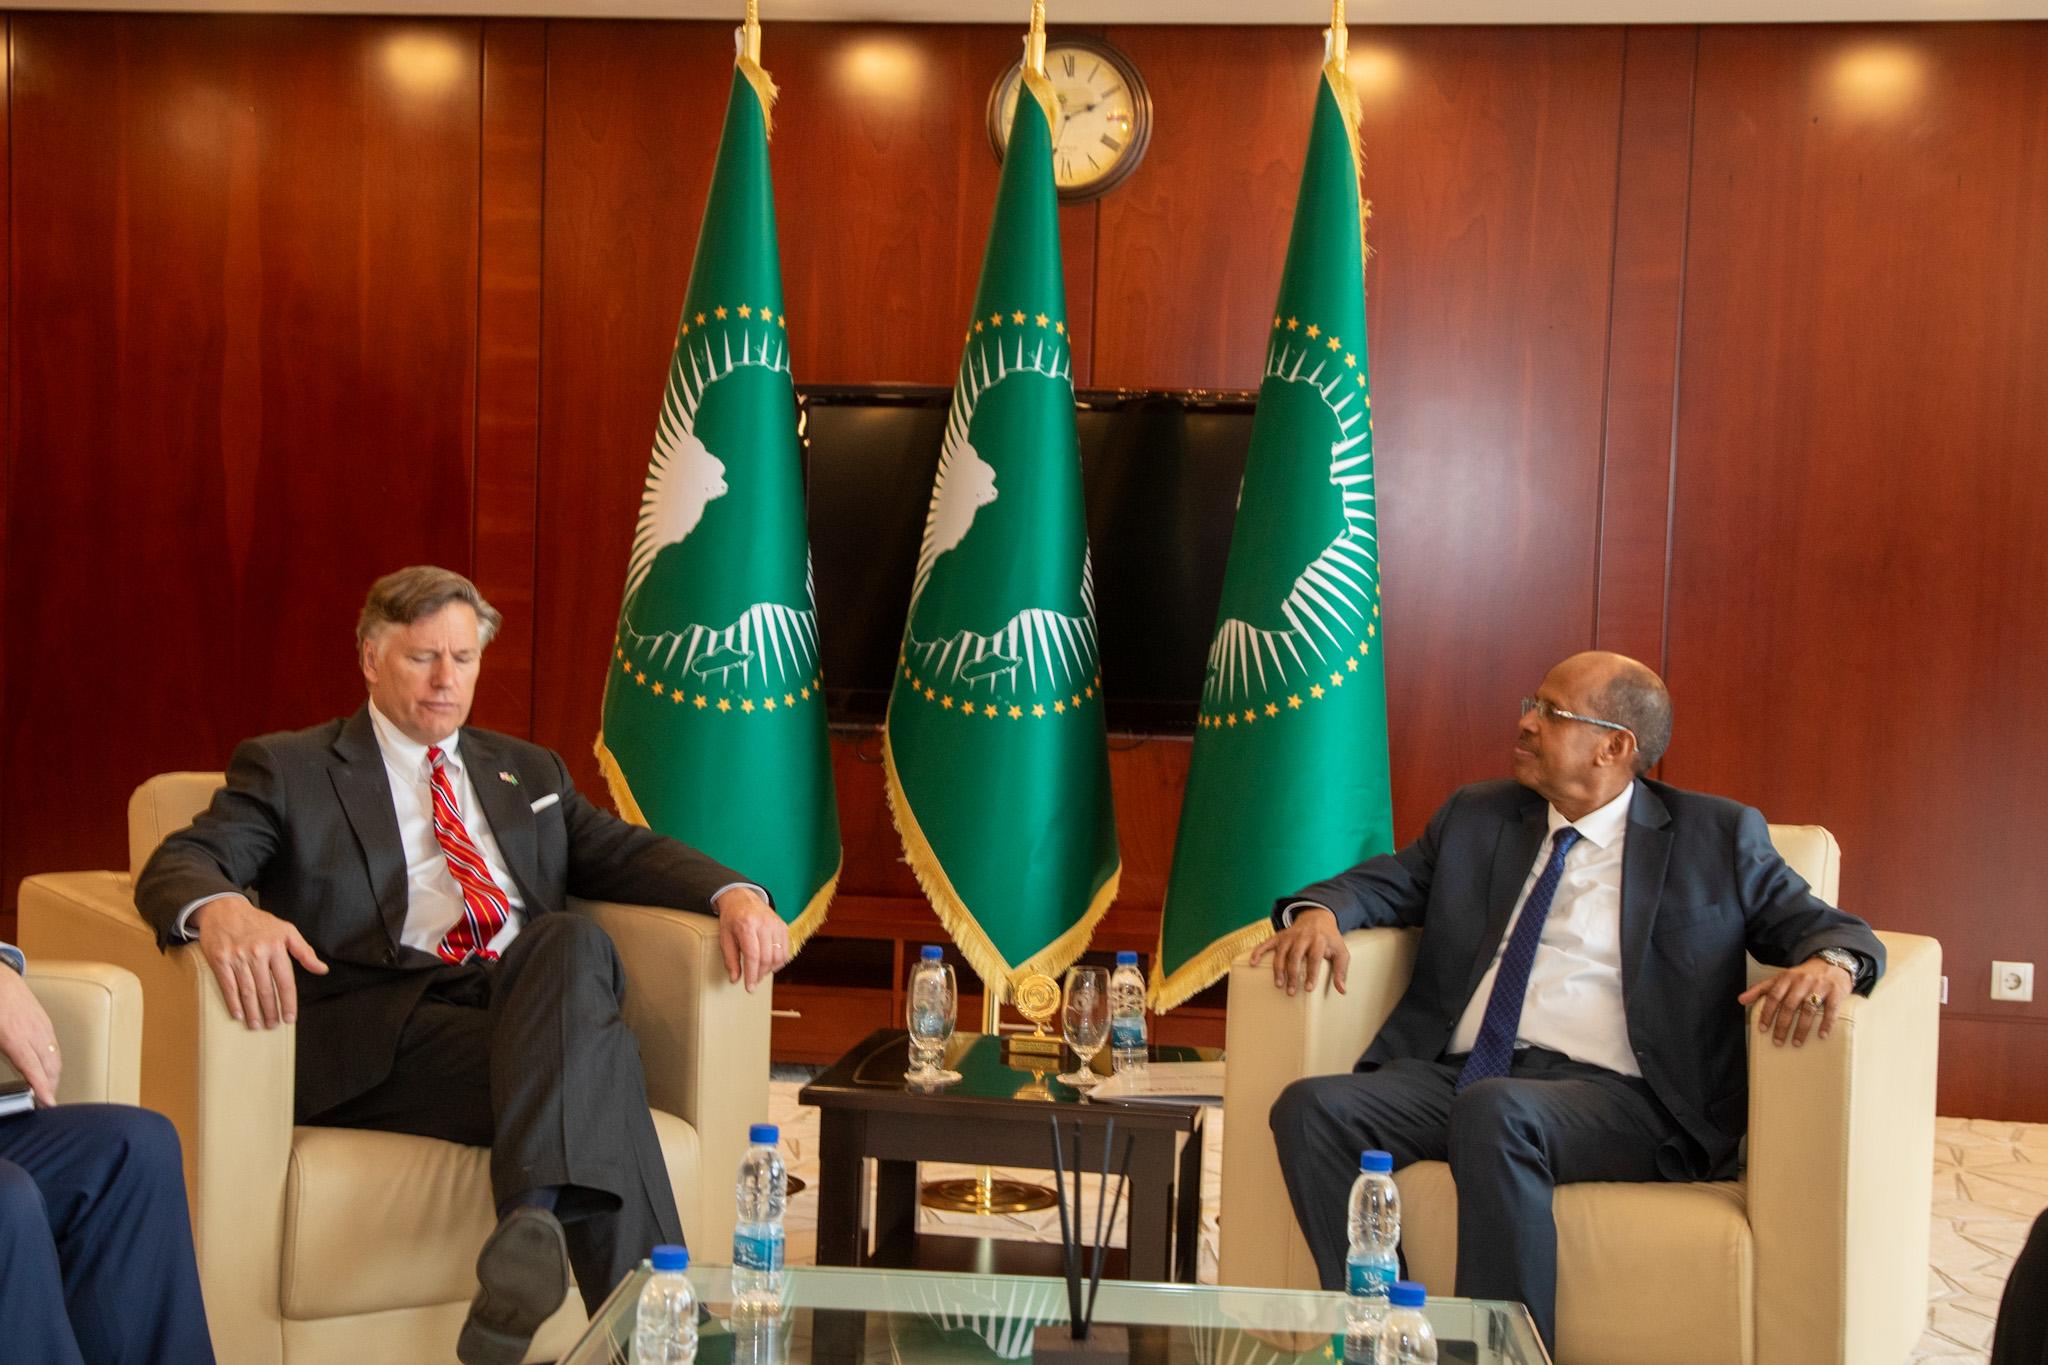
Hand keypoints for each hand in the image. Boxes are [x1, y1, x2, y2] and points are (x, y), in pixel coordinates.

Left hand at [0, 965, 60, 1106]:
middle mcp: (33, 1034)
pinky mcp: (46, 1023)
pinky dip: (55, 1062)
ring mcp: (43, 1028)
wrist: (0, 979)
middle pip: (50, 1067)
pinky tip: (49, 1067)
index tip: (49, 1102)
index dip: (43, 1088)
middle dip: (51, 1087)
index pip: (34, 1069)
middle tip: (45, 1102)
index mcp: (15, 1038)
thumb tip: (10, 1066)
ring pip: (56, 1058)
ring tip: (49, 1088)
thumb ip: (3, 1053)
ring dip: (54, 1076)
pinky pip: (55, 1047)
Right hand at [192, 895, 327, 1029]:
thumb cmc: (259, 922)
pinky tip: (239, 1015)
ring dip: (253, 1011)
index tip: (290, 1019)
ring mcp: (238, 958)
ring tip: (257, 1025)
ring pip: (248, 991)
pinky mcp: (220, 961)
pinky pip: (228, 986)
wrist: (225, 910)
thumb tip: (322, 969)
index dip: (288, 1002)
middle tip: (274, 1026)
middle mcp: (258, 953)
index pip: (285, 981)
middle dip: (271, 1011)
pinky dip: (233, 1003)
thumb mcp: (286, 930)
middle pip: (267, 990)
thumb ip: (304, 951)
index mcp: (277, 947)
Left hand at [714, 887, 787, 991]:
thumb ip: (730, 959)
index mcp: (746, 926)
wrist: (742, 898)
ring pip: (779, 955)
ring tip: (760, 973)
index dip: (752, 974)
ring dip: (770, 969)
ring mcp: (776, 924)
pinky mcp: (783, 926)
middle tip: (753, 982)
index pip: (753, 956)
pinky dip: (779, 962)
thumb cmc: (732, 919)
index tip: (749, 988)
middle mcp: (764, 924)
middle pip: (767, 957)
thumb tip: (735, 979)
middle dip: (760, 974)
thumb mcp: (725, 938)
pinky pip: (785, 950)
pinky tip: (769, 965)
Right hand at [1246, 907, 1348, 996]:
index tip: (1309, 988)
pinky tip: (1253, 962)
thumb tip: (1342, 991)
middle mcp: (1303, 937)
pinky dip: (1258, 951)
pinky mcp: (1280, 936)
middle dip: (1293, 974)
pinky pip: (1267, 943)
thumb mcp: (1341, 953)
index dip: (1311, 973)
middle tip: (1291, 991)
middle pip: (1296, 956)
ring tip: (1278, 984)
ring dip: (1278, 968)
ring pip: (1281, 952)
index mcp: (1319, 940)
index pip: (1314, 957)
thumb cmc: (1330, 940)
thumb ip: (1341, 971)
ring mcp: (1290, 936)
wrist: (1318, 918)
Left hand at [1738, 955, 1854, 1046]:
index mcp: (1786, 978)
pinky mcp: (1836, 992)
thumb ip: (1761, 989)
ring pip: (1808, 1009)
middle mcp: (1801, 982)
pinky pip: (1831, 1009)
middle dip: (1782, 1025)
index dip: (1766, 1013)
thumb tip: (1740, 1000)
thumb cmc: (1802, 975)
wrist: (1831, 963)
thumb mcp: (1780, 978)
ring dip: (1802, 1028)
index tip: (1762, 1029)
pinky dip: (1826, 1023)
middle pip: (1789, 1005)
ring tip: (1797, 1043)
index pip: (1773, 996)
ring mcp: (1819, 986)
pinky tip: (1822, 1035)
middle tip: (1777, 1041)